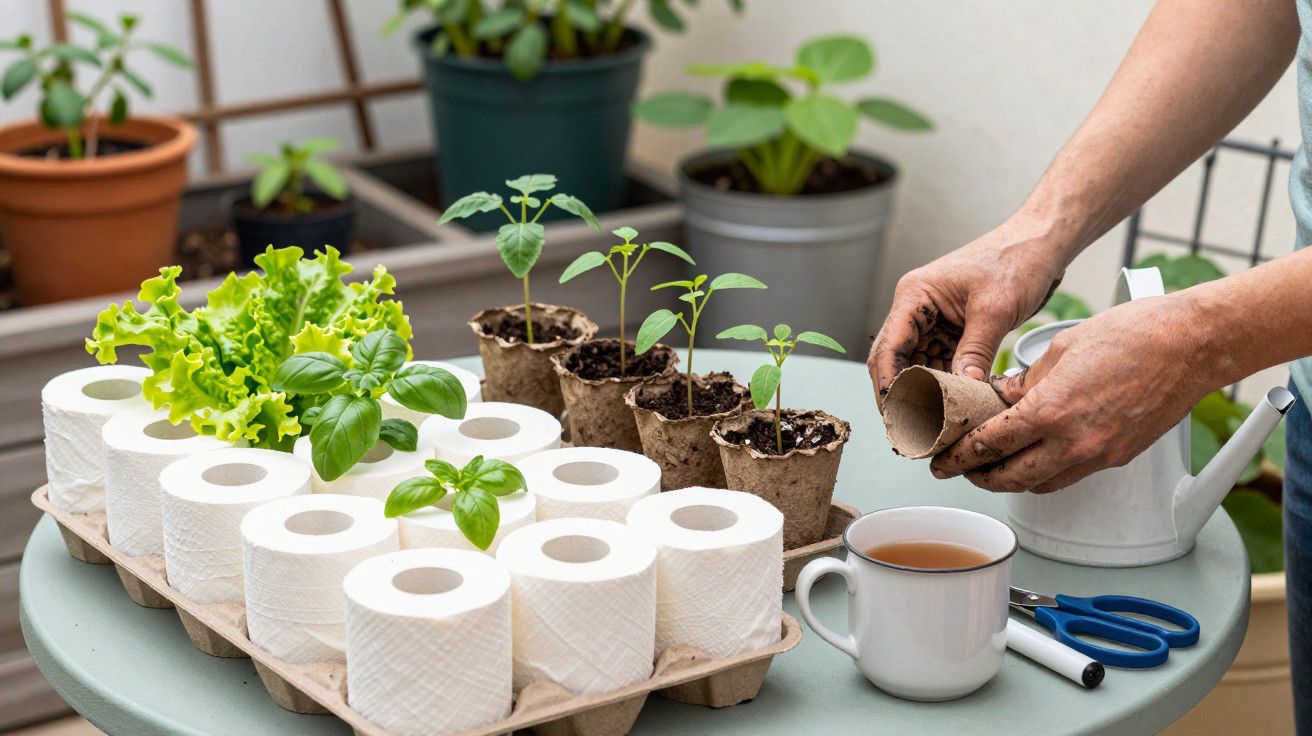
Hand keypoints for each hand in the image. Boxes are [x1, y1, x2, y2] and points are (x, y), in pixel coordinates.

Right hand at [868, 214, 1068, 409]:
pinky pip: (938, 364)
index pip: (888, 347)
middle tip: (908, 431)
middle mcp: (916, 309)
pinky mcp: (951, 330)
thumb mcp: (995, 310)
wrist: (1040, 242)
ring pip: (915, 367)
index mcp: (915, 296)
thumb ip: (975, 352)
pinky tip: (949, 410)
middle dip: (898, 396)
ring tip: (928, 428)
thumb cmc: (1016, 260)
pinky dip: (942, 387)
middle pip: (893, 361)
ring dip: (920, 395)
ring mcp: (932, 321)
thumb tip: (962, 394)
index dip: (888, 384)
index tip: (895, 414)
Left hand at [929, 292, 1215, 491]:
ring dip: (1010, 480)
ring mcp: (1099, 454)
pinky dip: (1044, 473)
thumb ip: (1023, 383)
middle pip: (1010, 478)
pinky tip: (1033, 458)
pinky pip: (1069, 476)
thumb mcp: (1058, 350)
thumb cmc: (1133, 334)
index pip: (990, 445)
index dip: (959, 455)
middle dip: (977, 477)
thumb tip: (998, 399)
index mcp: (1051, 411)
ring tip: (989, 467)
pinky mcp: (1118, 457)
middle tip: (956, 469)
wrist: (1191, 345)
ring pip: (1040, 484)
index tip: (942, 458)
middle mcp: (1074, 442)